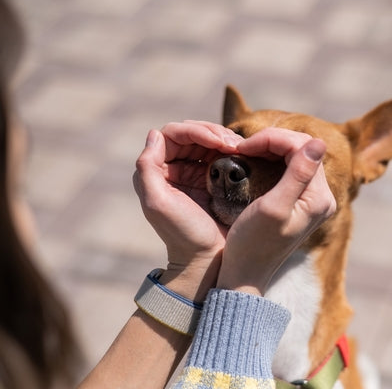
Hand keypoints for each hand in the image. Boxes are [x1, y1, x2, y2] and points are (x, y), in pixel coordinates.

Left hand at [133, 121, 242, 300]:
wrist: (208, 260)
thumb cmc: (183, 234)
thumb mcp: (158, 203)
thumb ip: (148, 168)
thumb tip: (155, 134)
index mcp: (157, 171)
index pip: (172, 135)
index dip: (194, 131)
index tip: (217, 142)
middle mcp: (174, 168)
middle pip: (191, 133)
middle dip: (212, 132)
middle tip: (232, 143)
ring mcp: (195, 172)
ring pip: (207, 140)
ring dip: (224, 138)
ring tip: (239, 148)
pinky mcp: (213, 179)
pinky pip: (221, 154)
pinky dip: (232, 149)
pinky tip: (242, 154)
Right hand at [217, 128, 335, 295]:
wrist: (246, 273)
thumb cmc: (253, 243)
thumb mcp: (274, 207)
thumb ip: (298, 174)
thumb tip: (319, 141)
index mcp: (319, 197)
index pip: (303, 147)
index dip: (273, 139)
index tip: (244, 146)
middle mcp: (322, 197)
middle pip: (303, 149)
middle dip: (273, 140)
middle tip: (243, 146)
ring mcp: (312, 199)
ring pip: (297, 156)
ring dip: (272, 147)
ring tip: (247, 150)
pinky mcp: (301, 202)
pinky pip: (291, 168)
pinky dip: (273, 158)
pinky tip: (256, 159)